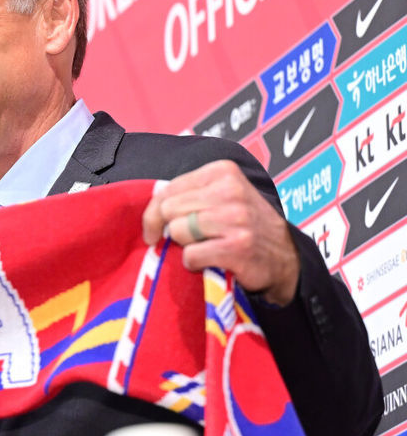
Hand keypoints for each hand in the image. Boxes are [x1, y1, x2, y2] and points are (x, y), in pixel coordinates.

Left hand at [141, 160, 299, 305]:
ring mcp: (236, 219)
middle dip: (169, 229)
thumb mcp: (222, 196)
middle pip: (168, 210)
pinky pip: (191, 255)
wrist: (285, 258)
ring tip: (205, 247)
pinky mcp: (238, 247)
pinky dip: (194, 263)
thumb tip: (151, 201)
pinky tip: (211, 261)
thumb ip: (189, 193)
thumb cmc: (244, 226)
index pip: (167, 189)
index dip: (153, 212)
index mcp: (222, 172)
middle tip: (184, 241)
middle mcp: (230, 191)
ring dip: (185, 246)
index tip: (153, 229)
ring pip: (178, 231)